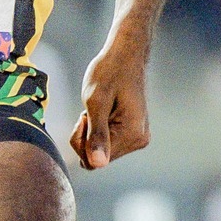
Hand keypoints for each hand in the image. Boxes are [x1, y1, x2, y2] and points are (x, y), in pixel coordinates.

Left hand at [70, 33, 149, 170]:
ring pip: (102, 151)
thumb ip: (96, 135)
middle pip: (98, 159)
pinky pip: (108, 142)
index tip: (84, 117)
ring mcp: (138, 138)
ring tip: (100, 108)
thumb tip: (98, 165)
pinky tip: (105, 110)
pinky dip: (100, 128)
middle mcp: (139, 141)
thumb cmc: (109, 72)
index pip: (94, 161)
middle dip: (86, 137)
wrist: (126, 55)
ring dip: (93, 132)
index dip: (82, 141)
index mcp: (132, 135)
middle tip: (89, 111)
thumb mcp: (95, 102)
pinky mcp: (134, 133)